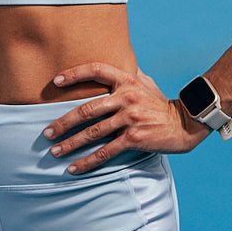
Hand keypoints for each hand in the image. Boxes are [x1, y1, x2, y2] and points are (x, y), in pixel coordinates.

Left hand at [42, 62, 209, 173]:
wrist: (185, 123)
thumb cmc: (160, 103)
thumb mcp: (145, 82)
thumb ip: (127, 74)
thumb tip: (110, 62)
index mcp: (127, 80)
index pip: (96, 70)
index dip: (75, 73)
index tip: (55, 82)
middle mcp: (127, 97)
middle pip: (87, 108)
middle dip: (63, 122)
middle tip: (47, 132)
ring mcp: (130, 118)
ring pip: (93, 132)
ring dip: (71, 143)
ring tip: (54, 151)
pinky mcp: (134, 138)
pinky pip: (106, 151)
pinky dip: (87, 161)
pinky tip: (74, 168)